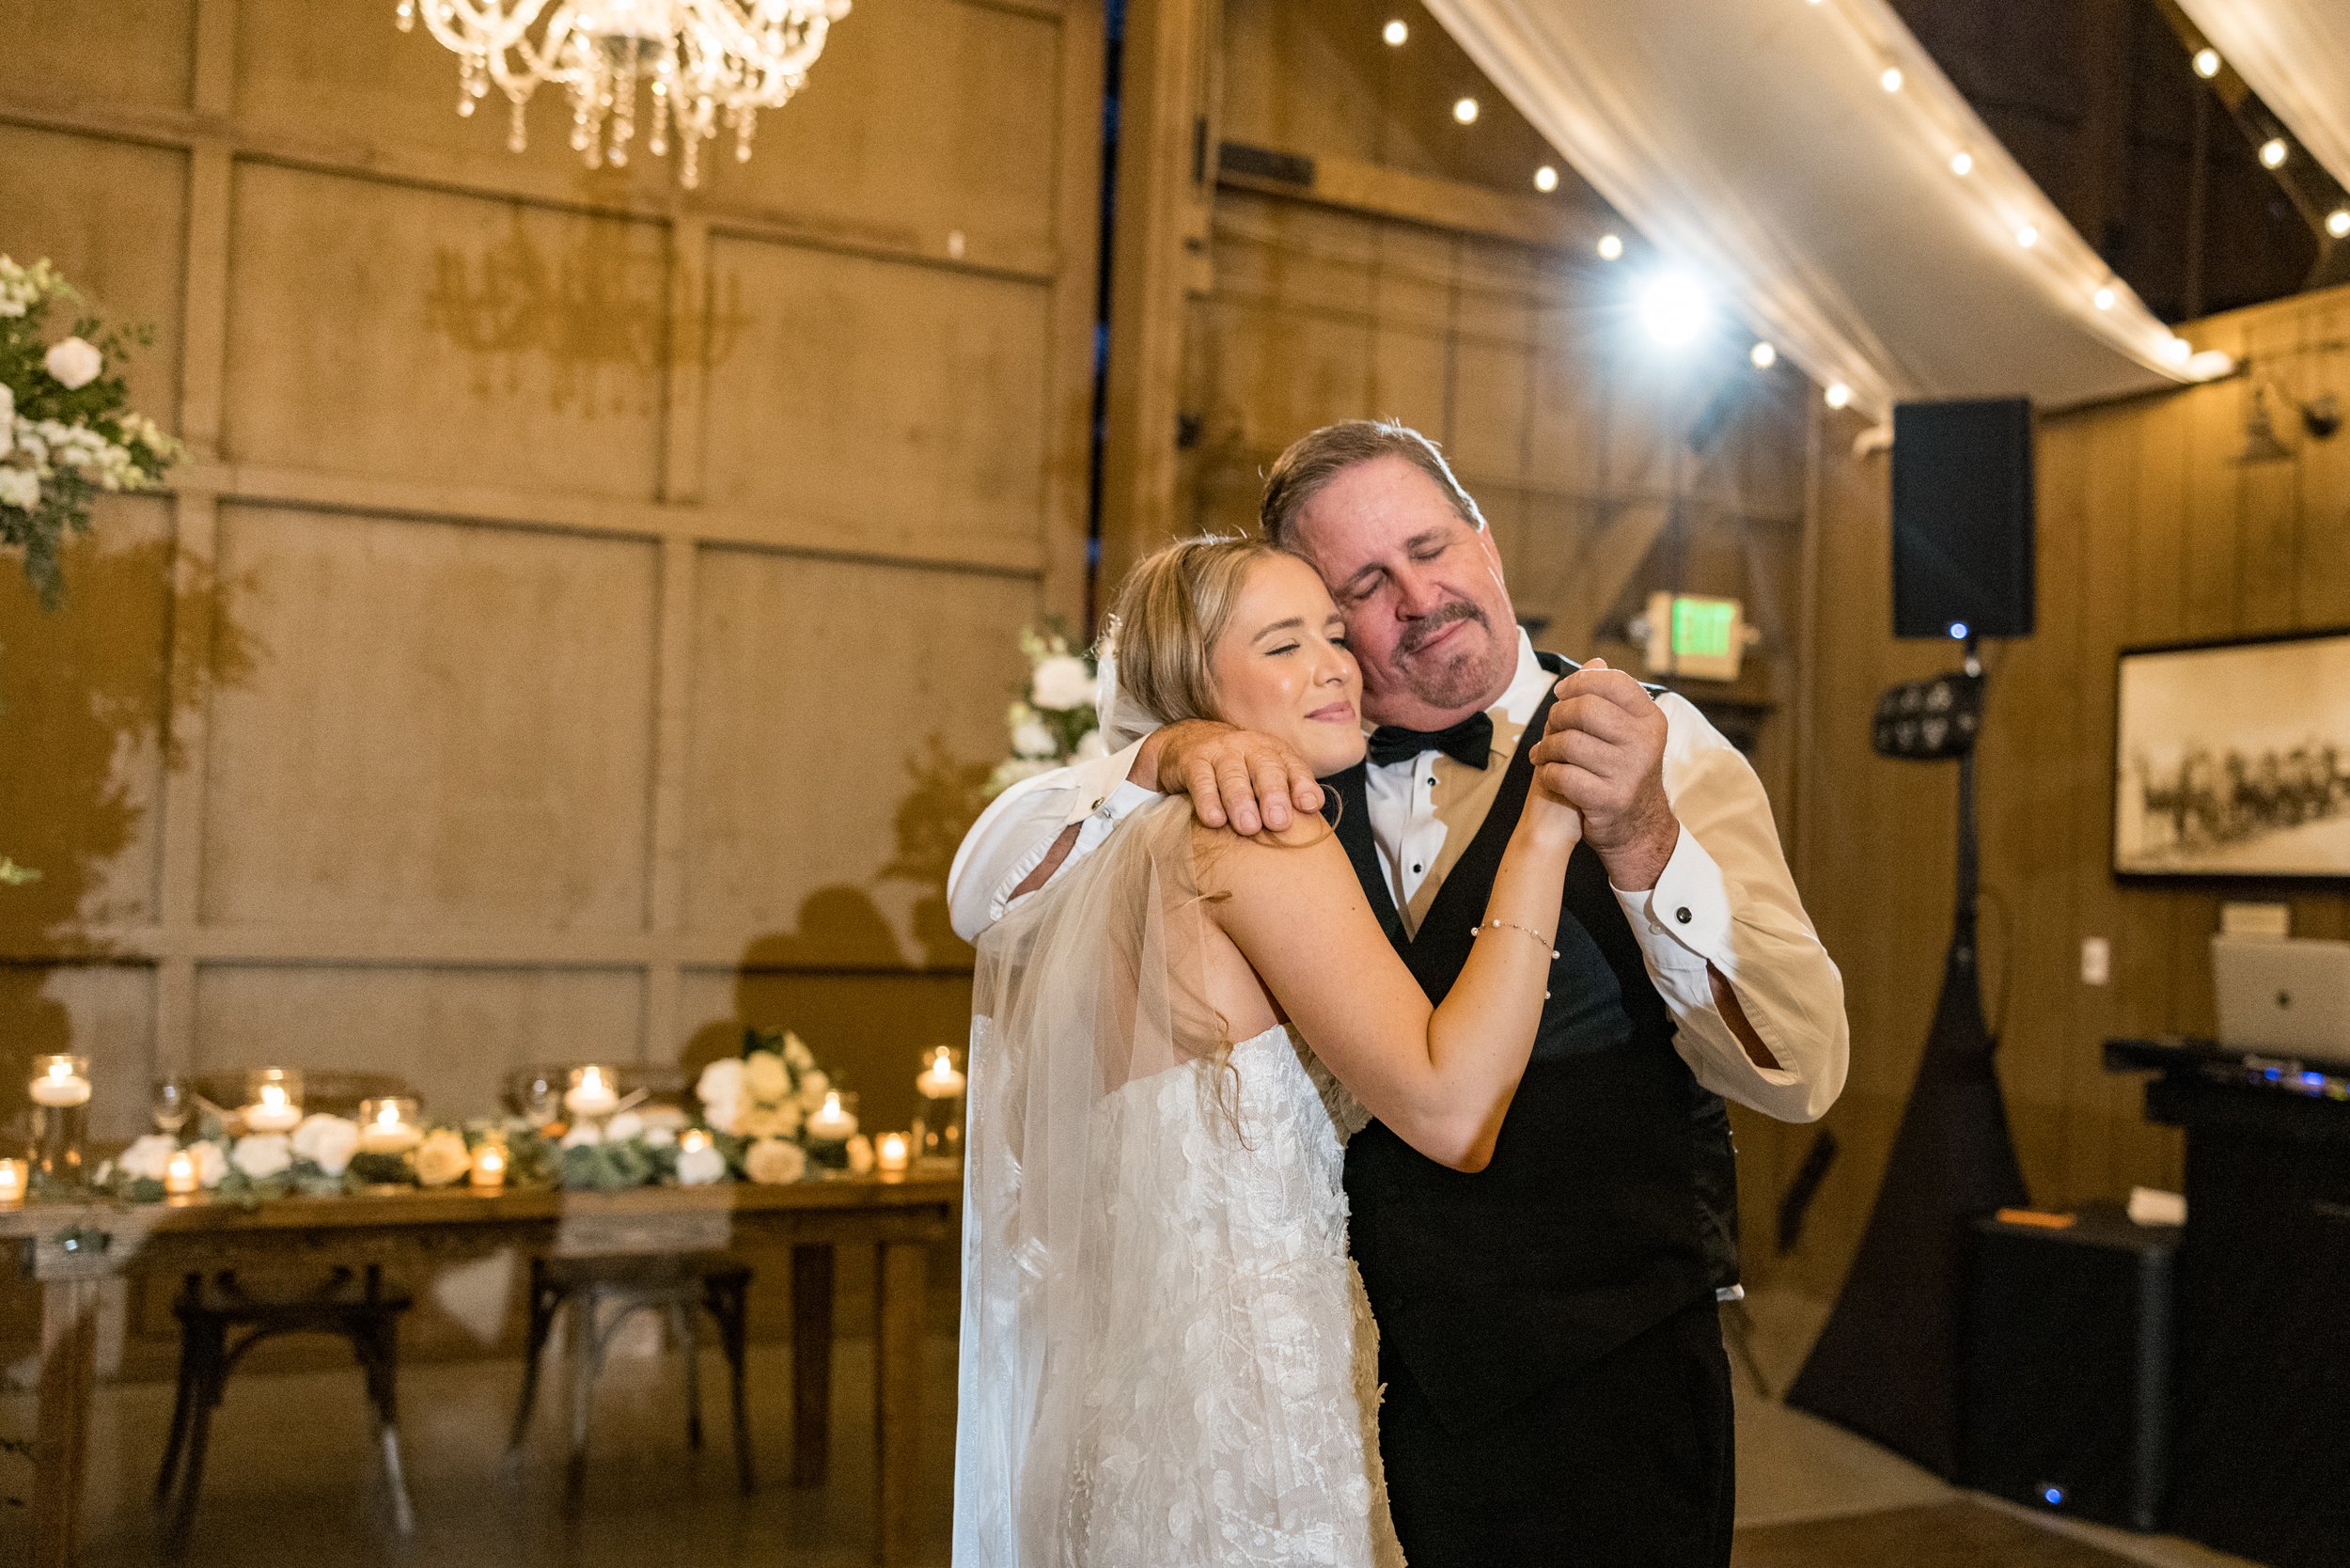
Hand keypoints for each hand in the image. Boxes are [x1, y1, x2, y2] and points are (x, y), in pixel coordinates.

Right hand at [1135, 719, 1324, 834]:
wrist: (1188, 742)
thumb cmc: (1239, 770)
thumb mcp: (1264, 777)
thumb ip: (1286, 798)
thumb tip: (1310, 830)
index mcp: (1275, 752)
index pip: (1293, 768)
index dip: (1303, 785)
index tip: (1310, 806)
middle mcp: (1251, 748)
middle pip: (1266, 768)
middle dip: (1273, 795)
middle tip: (1278, 822)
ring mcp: (1221, 752)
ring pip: (1233, 775)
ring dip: (1241, 801)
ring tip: (1248, 827)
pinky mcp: (1193, 760)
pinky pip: (1201, 780)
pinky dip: (1208, 800)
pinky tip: (1214, 820)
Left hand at [1528, 659, 1677, 887]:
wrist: (1636, 824)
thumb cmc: (1622, 770)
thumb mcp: (1627, 732)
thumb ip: (1608, 698)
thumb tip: (1593, 663)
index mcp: (1650, 720)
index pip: (1613, 682)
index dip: (1579, 681)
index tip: (1562, 692)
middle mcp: (1644, 743)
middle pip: (1585, 709)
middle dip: (1558, 714)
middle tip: (1551, 725)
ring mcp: (1628, 772)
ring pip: (1568, 743)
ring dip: (1546, 747)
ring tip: (1542, 753)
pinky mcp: (1608, 799)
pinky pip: (1562, 774)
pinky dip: (1548, 772)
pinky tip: (1548, 772)